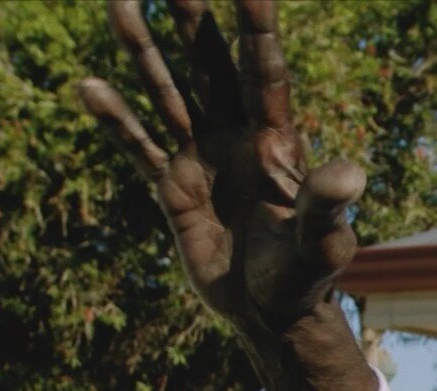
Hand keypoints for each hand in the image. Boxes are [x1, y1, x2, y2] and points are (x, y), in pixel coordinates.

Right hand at [79, 0, 374, 390]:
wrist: (270, 313)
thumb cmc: (305, 277)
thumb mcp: (322, 245)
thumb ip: (329, 208)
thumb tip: (350, 176)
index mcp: (275, 142)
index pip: (263, 70)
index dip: (255, 25)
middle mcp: (235, 138)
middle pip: (210, 64)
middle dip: (193, 17)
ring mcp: (201, 158)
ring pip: (168, 93)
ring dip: (143, 51)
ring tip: (119, 2)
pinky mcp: (172, 188)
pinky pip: (138, 146)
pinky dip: (114, 120)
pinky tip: (86, 87)